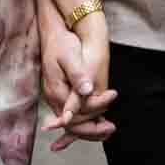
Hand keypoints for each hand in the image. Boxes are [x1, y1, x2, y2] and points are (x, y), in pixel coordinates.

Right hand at [40, 21, 115, 151]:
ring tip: (108, 129)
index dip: (95, 112)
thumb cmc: (62, 43)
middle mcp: (53, 98)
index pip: (75, 114)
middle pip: (73, 124)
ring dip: (89, 128)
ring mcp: (55, 98)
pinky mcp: (60, 95)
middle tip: (112, 128)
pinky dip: (84, 121)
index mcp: (56, 91)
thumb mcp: (70, 56)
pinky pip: (72, 115)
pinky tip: (97, 123)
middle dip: (93, 129)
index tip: (111, 105)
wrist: (52, 35)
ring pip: (72, 123)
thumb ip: (77, 75)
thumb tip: (87, 90)